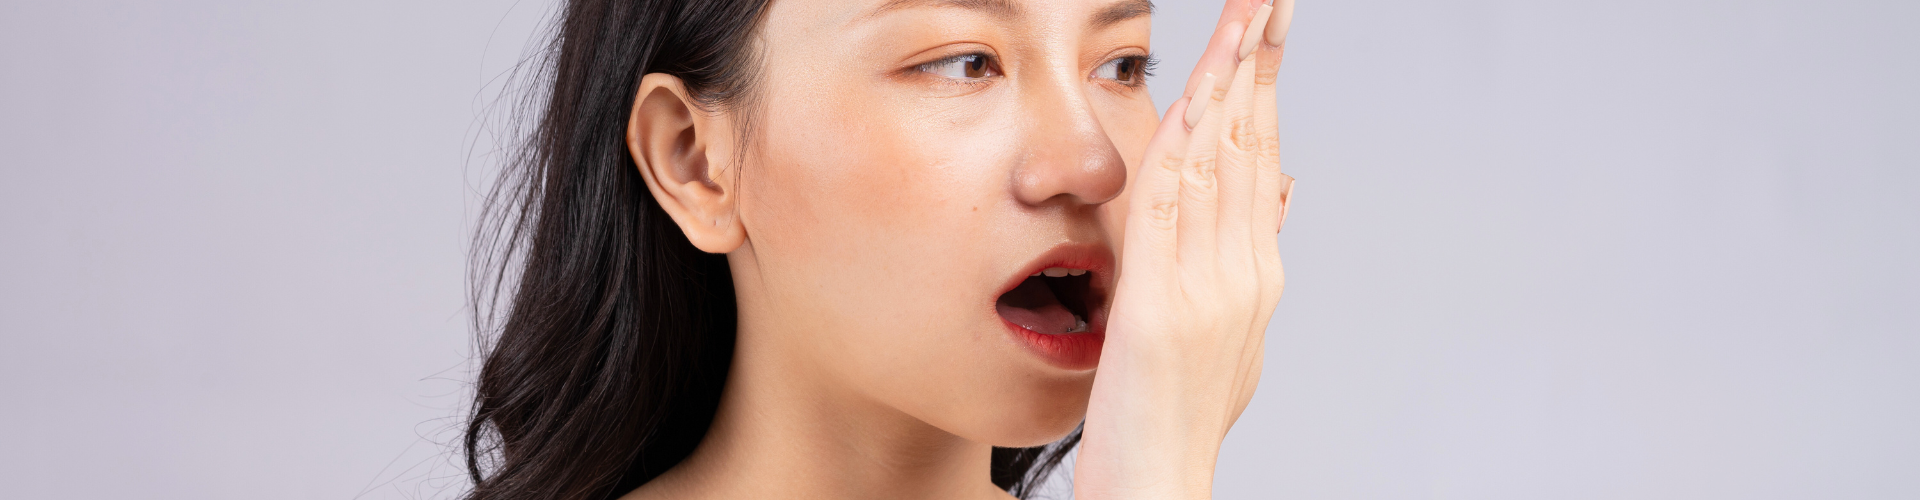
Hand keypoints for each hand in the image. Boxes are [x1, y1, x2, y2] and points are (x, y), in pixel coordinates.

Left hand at [1075, 0, 1294, 497]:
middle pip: (1253, 146)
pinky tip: (1191, 102)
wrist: (1161, 484)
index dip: (1263, 88)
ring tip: (1242, 19)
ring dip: (1227, 84)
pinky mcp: (1164, 306)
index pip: (1262, 158)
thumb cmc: (1177, 415)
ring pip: (1222, 163)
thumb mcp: (1229, 330)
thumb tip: (1284, 187)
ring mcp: (1210, 287)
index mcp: (1256, 272)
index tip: (1266, 30)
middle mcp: (1245, 272)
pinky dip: (1184, 150)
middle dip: (1257, 64)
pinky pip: (1174, 211)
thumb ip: (1250, 256)